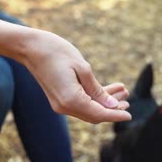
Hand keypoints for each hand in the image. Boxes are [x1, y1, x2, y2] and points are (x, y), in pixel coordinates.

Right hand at [0, 16, 131, 123]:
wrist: (31, 47)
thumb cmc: (57, 52)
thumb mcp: (82, 67)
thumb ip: (97, 90)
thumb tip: (112, 105)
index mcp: (71, 99)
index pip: (99, 113)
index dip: (115, 114)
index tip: (130, 114)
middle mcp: (65, 107)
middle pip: (94, 115)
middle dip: (112, 109)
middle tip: (128, 101)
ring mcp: (61, 104)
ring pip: (88, 109)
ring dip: (104, 103)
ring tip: (122, 92)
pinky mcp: (59, 99)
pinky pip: (81, 103)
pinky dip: (94, 98)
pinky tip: (107, 89)